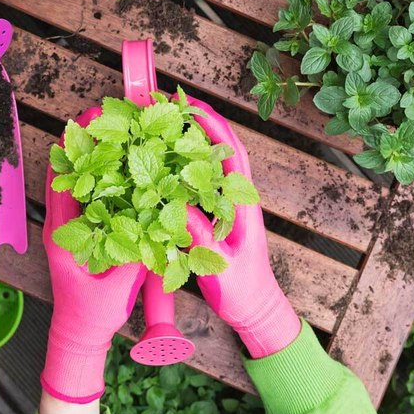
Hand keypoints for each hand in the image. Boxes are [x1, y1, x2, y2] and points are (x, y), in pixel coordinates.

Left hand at [41, 108, 146, 403]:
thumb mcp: (115, 287)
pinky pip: (97, 200)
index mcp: (64, 233)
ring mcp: (77, 228)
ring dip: (99, 155)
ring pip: (85, 183)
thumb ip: (133, 256)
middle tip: (105, 111)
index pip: (64, 180)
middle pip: (72, 173)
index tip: (86, 120)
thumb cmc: (93, 314)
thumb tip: (152, 226)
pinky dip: (109, 178)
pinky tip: (129, 162)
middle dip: (88, 141)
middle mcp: (66, 225)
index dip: (74, 148)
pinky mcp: (91, 234)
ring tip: (118, 126)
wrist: (82, 335)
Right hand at [183, 98, 301, 358]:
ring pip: (207, 165)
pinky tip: (159, 164)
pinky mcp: (214, 217)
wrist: (254, 308)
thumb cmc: (242, 290)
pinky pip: (197, 186)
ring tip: (159, 124)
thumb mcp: (221, 266)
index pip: (231, 154)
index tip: (191, 105)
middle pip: (219, 150)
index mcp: (243, 204)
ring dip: (187, 143)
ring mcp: (226, 207)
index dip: (213, 126)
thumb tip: (178, 207)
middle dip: (196, 124)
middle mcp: (236, 198)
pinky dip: (180, 169)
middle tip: (167, 105)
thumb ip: (202, 237)